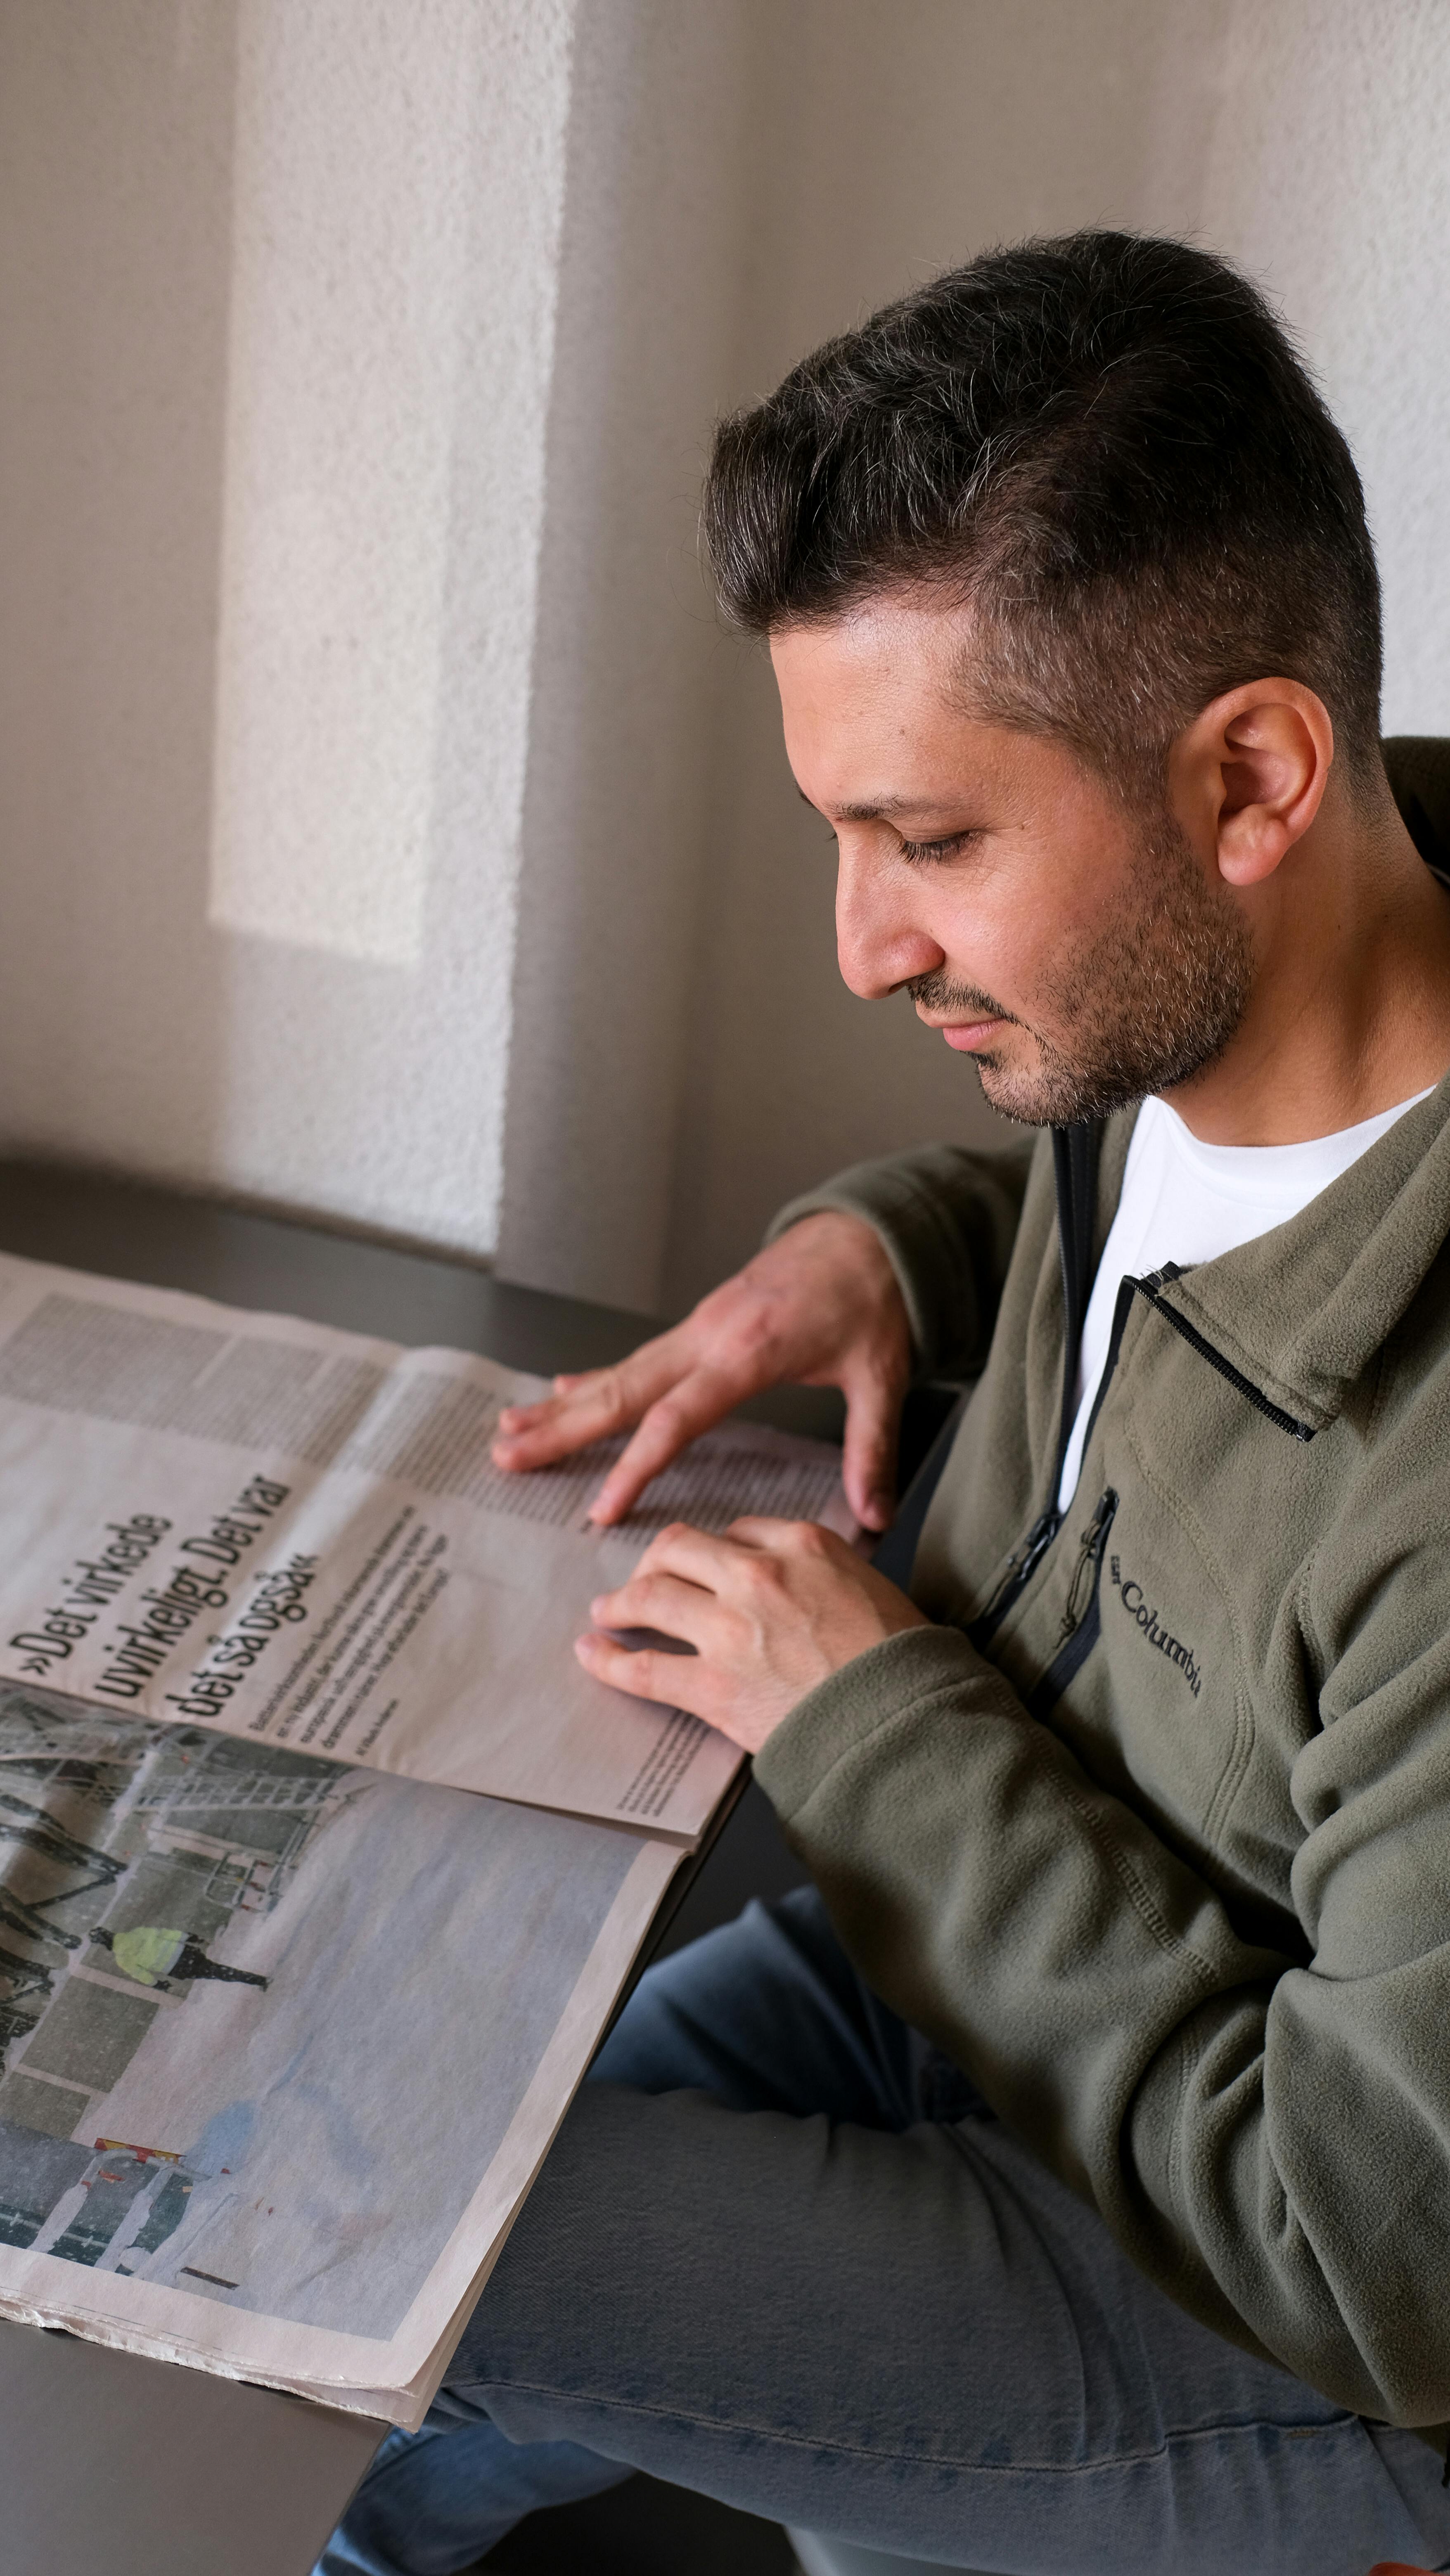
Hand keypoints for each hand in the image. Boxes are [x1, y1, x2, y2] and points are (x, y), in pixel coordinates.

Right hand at [491, 1213, 911, 1530]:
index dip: (637, 1466)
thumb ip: (871, 1448)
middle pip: (623, 1391)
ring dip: (564, 1403)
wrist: (871, 1232)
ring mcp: (700, 1325)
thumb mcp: (881, 1376)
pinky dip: (595, 1376)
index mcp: (748, 1353)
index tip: (602, 1509)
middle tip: (506, 1455)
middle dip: (563, 1429)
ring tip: (509, 1428)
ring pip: (619, 1371)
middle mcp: (710, 1336)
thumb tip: (875, 1516)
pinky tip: (563, 1390)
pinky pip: (637, 1357)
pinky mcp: (701, 1321)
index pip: (677, 1418)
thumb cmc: (874, 1301)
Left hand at [575, 1514, 929, 1753]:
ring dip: (619, 1604)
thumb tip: (794, 1583)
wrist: (903, 1721)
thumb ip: (822, 1572)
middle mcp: (757, 1575)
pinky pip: (642, 1668)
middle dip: (652, 1563)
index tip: (703, 1565)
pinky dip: (607, 1660)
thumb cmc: (899, 1662)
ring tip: (605, 1613)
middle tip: (641, 1581)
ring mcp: (729, 1629)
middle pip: (678, 1548)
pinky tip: (591, 1654)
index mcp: (802, 1545)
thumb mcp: (870, 1586)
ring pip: (649, 1597)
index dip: (713, 1549)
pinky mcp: (711, 1686)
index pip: (736, 1530)